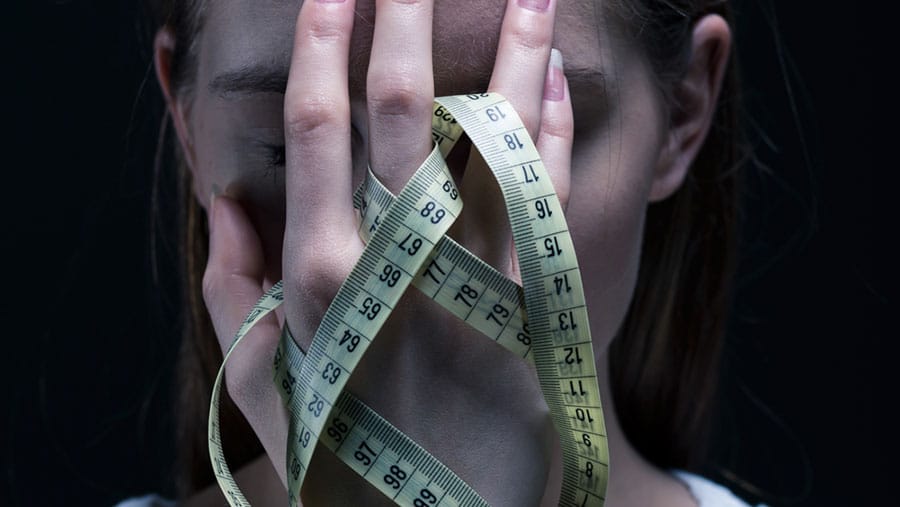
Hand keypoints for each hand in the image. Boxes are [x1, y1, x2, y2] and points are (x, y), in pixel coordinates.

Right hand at [202, 0, 572, 503]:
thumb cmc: (339, 447)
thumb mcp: (257, 380)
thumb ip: (230, 286)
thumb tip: (222, 198)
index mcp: (321, 268)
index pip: (318, 122)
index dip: (324, 42)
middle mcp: (399, 257)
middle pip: (405, 107)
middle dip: (405, 15)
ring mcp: (476, 275)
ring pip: (496, 136)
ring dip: (513, 49)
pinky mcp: (536, 301)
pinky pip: (550, 197)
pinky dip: (553, 134)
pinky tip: (556, 78)